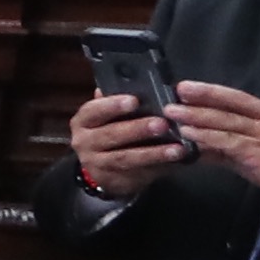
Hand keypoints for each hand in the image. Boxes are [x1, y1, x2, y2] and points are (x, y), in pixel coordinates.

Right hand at [67, 90, 187, 194]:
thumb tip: (129, 80)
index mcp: (84, 120)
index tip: (134, 100)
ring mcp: (96, 163)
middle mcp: (84, 142)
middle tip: (162, 123)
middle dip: (137, 129)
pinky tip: (174, 160)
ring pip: (125, 157)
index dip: (112, 105)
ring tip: (176, 148)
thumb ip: (117, 102)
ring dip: (152, 153)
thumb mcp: (109, 116)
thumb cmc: (111, 131)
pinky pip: (136, 173)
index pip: (93, 111)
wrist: (102, 168)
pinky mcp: (112, 179)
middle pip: (110, 134)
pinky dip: (157, 167)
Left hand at [159, 78, 259, 207]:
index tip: (189, 86)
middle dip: (200, 99)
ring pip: (225, 122)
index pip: (238, 98)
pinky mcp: (258, 154)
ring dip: (196, 117)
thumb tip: (202, 146)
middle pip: (229, 106)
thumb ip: (233, 147)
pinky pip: (228, 143)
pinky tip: (189, 135)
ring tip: (173, 113)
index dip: (212, 91)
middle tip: (175, 93)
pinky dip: (207, 138)